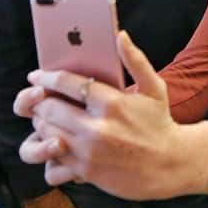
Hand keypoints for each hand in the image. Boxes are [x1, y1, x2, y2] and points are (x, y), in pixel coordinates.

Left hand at [17, 32, 204, 200]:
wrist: (171, 166)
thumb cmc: (160, 124)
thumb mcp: (154, 88)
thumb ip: (135, 60)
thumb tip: (120, 35)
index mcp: (112, 102)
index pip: (66, 83)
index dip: (46, 77)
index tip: (36, 76)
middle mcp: (97, 127)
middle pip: (49, 107)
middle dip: (39, 101)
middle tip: (37, 98)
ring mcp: (89, 151)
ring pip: (46, 131)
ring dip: (41, 122)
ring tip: (45, 116)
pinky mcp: (85, 171)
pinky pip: (52, 156)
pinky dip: (48, 146)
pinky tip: (54, 139)